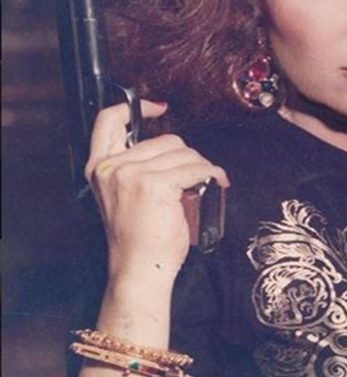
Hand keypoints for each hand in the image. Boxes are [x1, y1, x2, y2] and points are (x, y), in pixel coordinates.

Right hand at [84, 100, 229, 281]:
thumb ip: (136, 167)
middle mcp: (112, 168)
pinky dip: (212, 173)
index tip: (158, 108)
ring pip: (184, 153)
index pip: (109, 121)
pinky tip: (216, 182)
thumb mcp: (125, 195)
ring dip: (201, 166)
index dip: (135, 107)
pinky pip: (196, 168)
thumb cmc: (138, 238)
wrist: (138, 269)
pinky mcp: (155, 185)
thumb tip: (171, 148)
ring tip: (203, 184)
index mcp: (100, 168)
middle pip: (165, 140)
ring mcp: (132, 175)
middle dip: (187, 156)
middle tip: (194, 177)